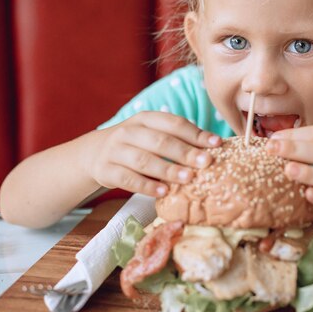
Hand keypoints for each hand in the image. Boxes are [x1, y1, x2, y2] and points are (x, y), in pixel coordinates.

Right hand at [84, 111, 221, 196]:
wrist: (95, 153)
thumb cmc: (137, 145)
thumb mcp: (154, 135)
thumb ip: (179, 138)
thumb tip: (215, 145)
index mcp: (146, 119)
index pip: (174, 123)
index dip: (196, 133)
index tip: (217, 144)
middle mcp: (129, 131)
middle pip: (160, 141)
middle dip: (185, 152)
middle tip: (206, 162)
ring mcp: (115, 150)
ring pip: (144, 160)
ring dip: (168, 170)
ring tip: (188, 178)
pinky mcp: (105, 170)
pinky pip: (127, 179)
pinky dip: (147, 186)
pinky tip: (164, 192)